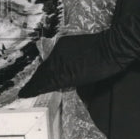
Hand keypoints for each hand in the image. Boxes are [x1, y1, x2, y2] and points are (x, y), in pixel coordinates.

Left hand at [18, 0, 139, 96]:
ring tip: (25, 93)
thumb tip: (71, 70)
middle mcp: (58, 52)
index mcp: (63, 45)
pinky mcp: (66, 72)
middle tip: (25, 90)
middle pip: (44, 69)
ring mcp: (61, 61)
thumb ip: (74, 58)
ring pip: (44, 76)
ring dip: (34, 86)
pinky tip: (29, 93)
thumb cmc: (105, 47)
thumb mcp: (85, 50)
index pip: (49, 62)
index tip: (35, 79)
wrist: (114, 45)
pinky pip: (48, 82)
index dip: (42, 72)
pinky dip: (37, 88)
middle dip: (35, 80)